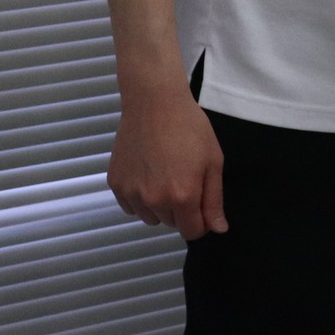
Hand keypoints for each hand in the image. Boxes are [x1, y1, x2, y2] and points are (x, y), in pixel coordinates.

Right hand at [108, 84, 227, 239]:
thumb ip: (214, 200)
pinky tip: (148, 173)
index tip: (202, 203)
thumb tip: (218, 229)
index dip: (201, 221)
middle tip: (184, 178)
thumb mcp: (213, 162)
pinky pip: (131, 206)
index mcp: (182, 196)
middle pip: (172, 223)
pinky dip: (140, 197)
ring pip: (150, 217)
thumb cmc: (190, 128)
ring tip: (165, 174)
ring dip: (159, 206)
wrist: (154, 103)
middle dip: (182, 210)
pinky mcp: (116, 183)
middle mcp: (154, 200)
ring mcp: (131, 192)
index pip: (192, 231)